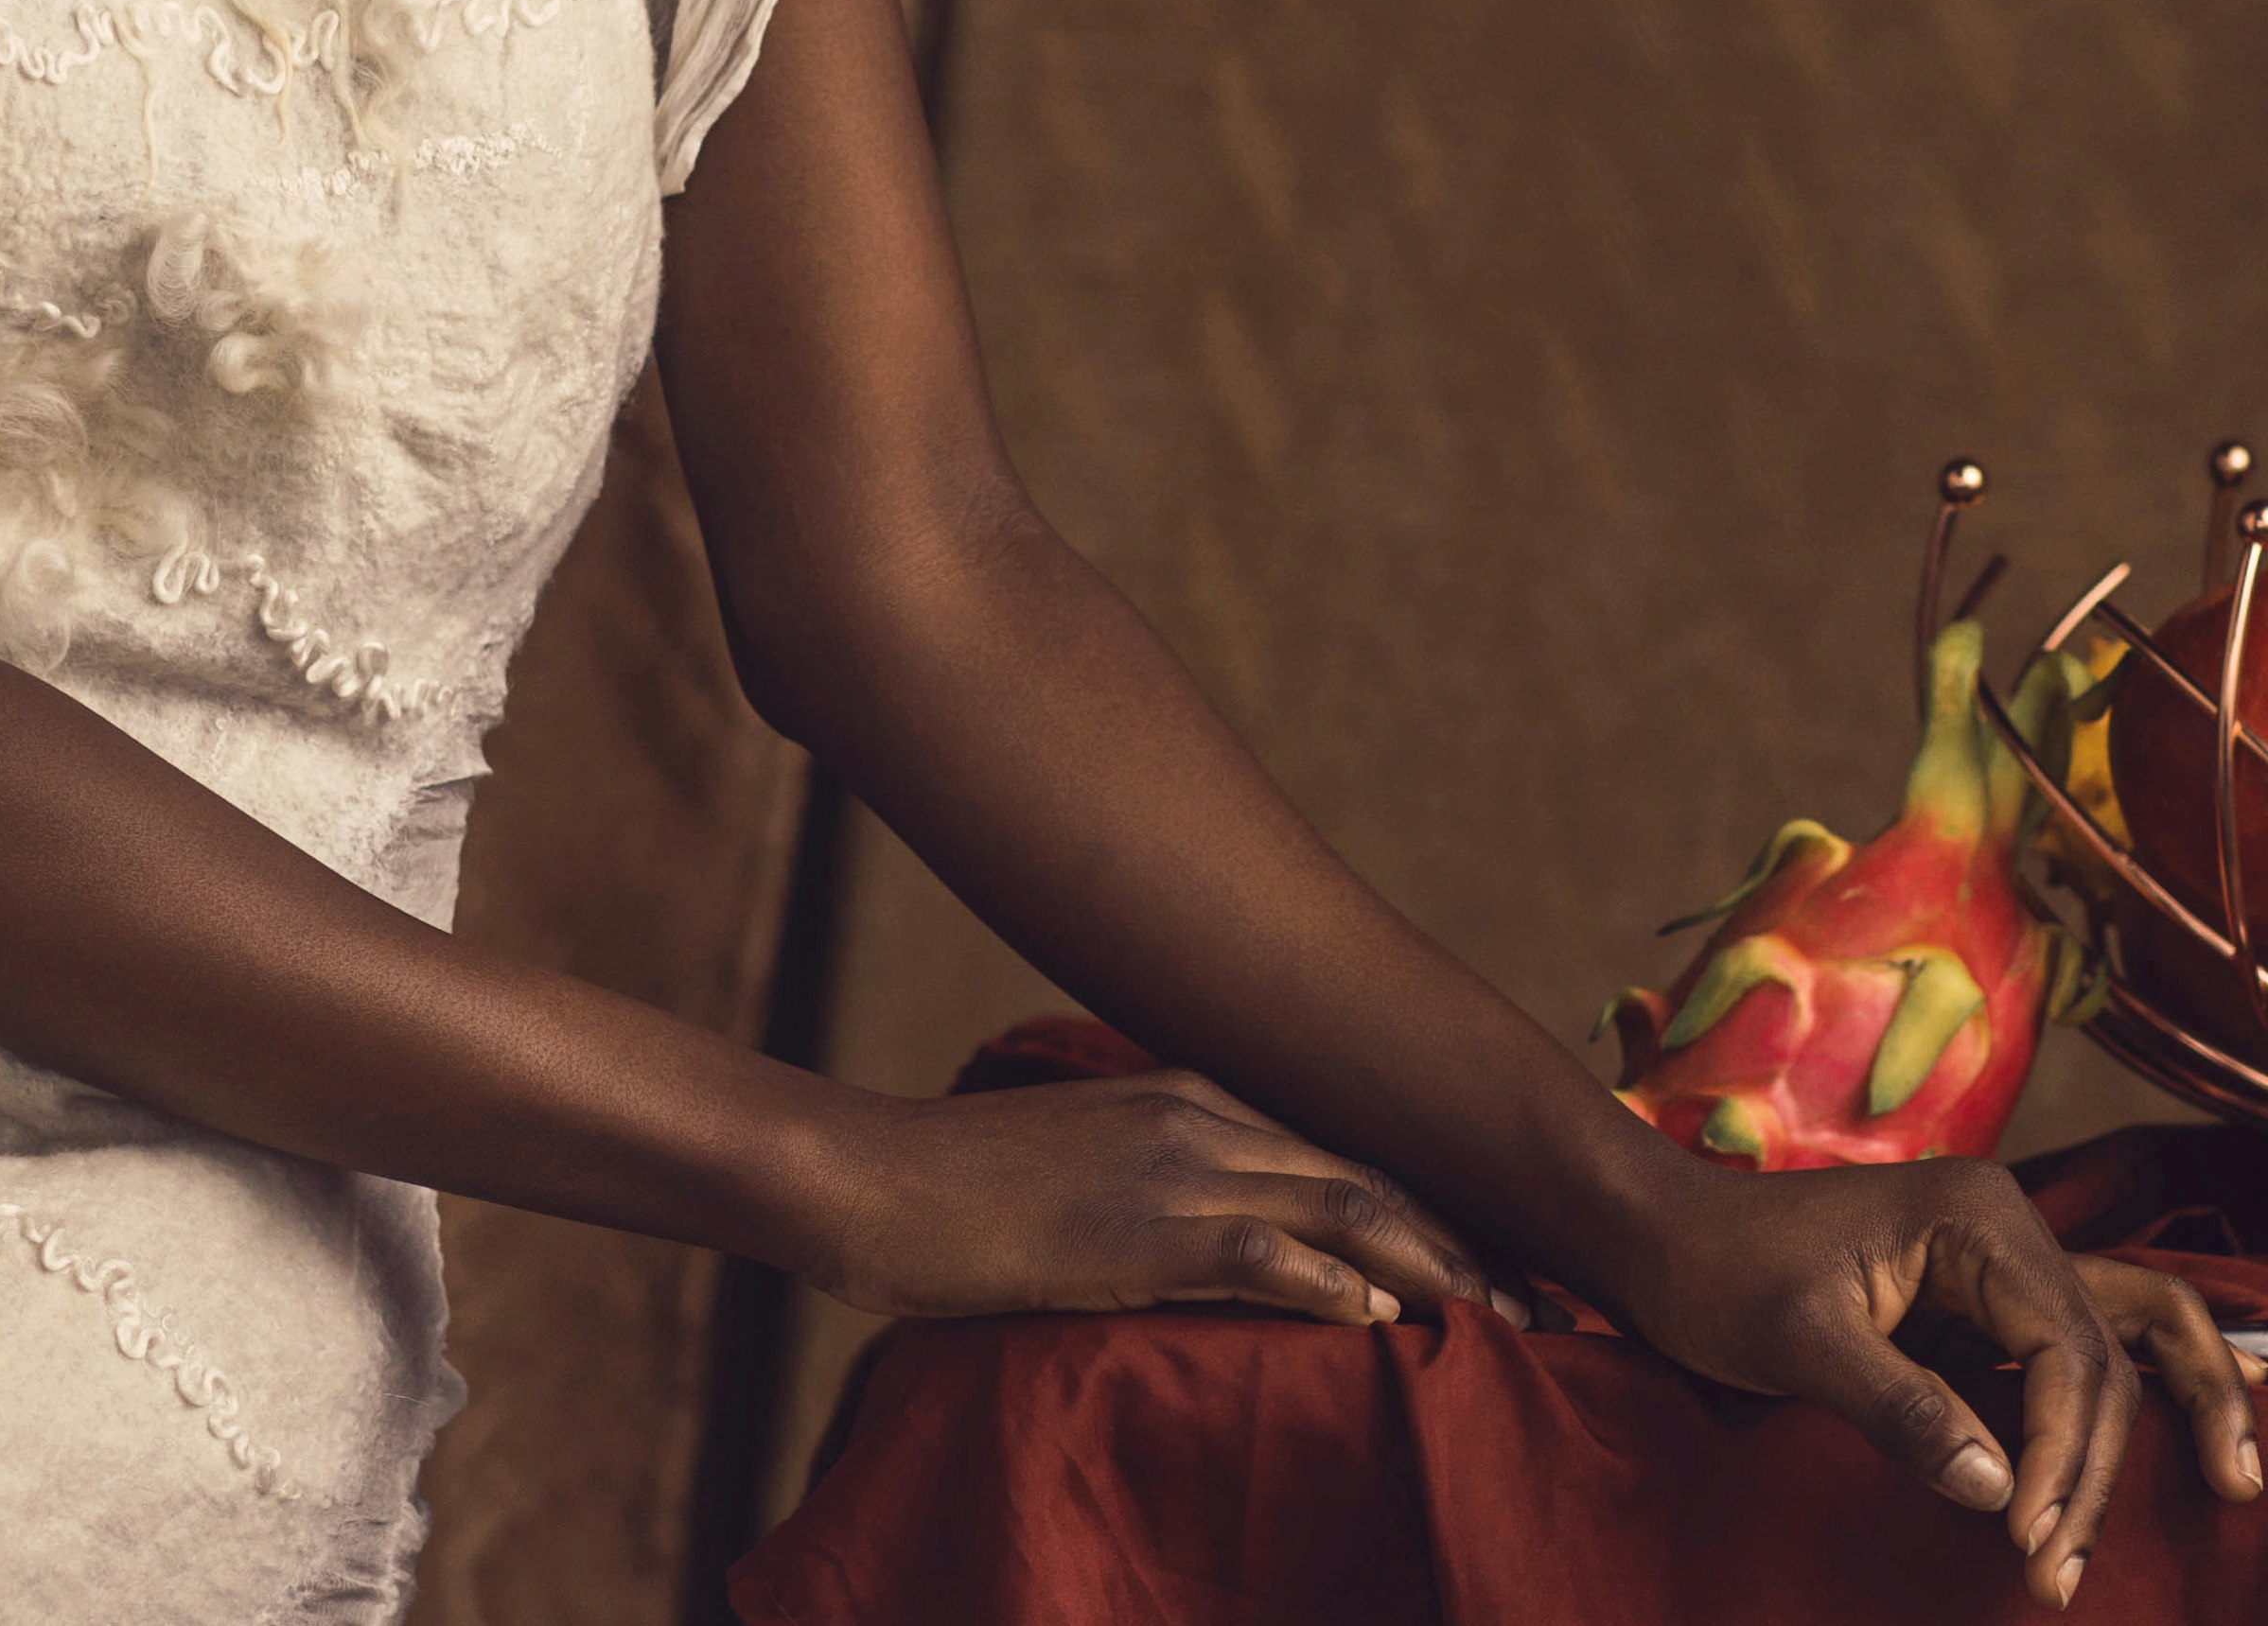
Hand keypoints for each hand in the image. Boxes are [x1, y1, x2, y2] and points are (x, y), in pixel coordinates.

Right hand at [810, 1066, 1518, 1330]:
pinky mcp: (1135, 1225)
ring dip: (1437, 1266)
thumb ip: (1163, 1182)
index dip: (1437, 1205)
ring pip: (1341, 1205)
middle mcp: (1195, 1113)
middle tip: (1550, 1306)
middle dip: (1468, 1240)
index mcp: (1187, 1094)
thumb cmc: (961, 1184)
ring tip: (1510, 1323)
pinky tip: (1386, 1321)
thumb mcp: (1082, 1168)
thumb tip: (1232, 1239)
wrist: (868, 1175)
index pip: (1346, 1146)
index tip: (1508, 1261)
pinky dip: (1334, 1282)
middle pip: (1368, 1171)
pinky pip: (1260, 1251)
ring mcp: (1168, 1164)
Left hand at [1598, 1149, 2264, 1609]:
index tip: (2029, 1539)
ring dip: (2132, 1444)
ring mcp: (1998, 1266)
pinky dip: (2111, 1420)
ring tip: (2184, 1518)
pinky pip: (2076, 1363)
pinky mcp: (1980, 1309)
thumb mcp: (1796, 1339)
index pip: (2068, 1348)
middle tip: (2056, 1575)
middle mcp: (2005, 1228)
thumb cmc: (1714, 1271)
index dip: (2064, 1454)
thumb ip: (1900, 1408)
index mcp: (1973, 1214)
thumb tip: (2002, 1492)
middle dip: (2094, 1472)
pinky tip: (2182, 1463)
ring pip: (2116, 1354)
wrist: (1659, 1238)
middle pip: (2107, 1360)